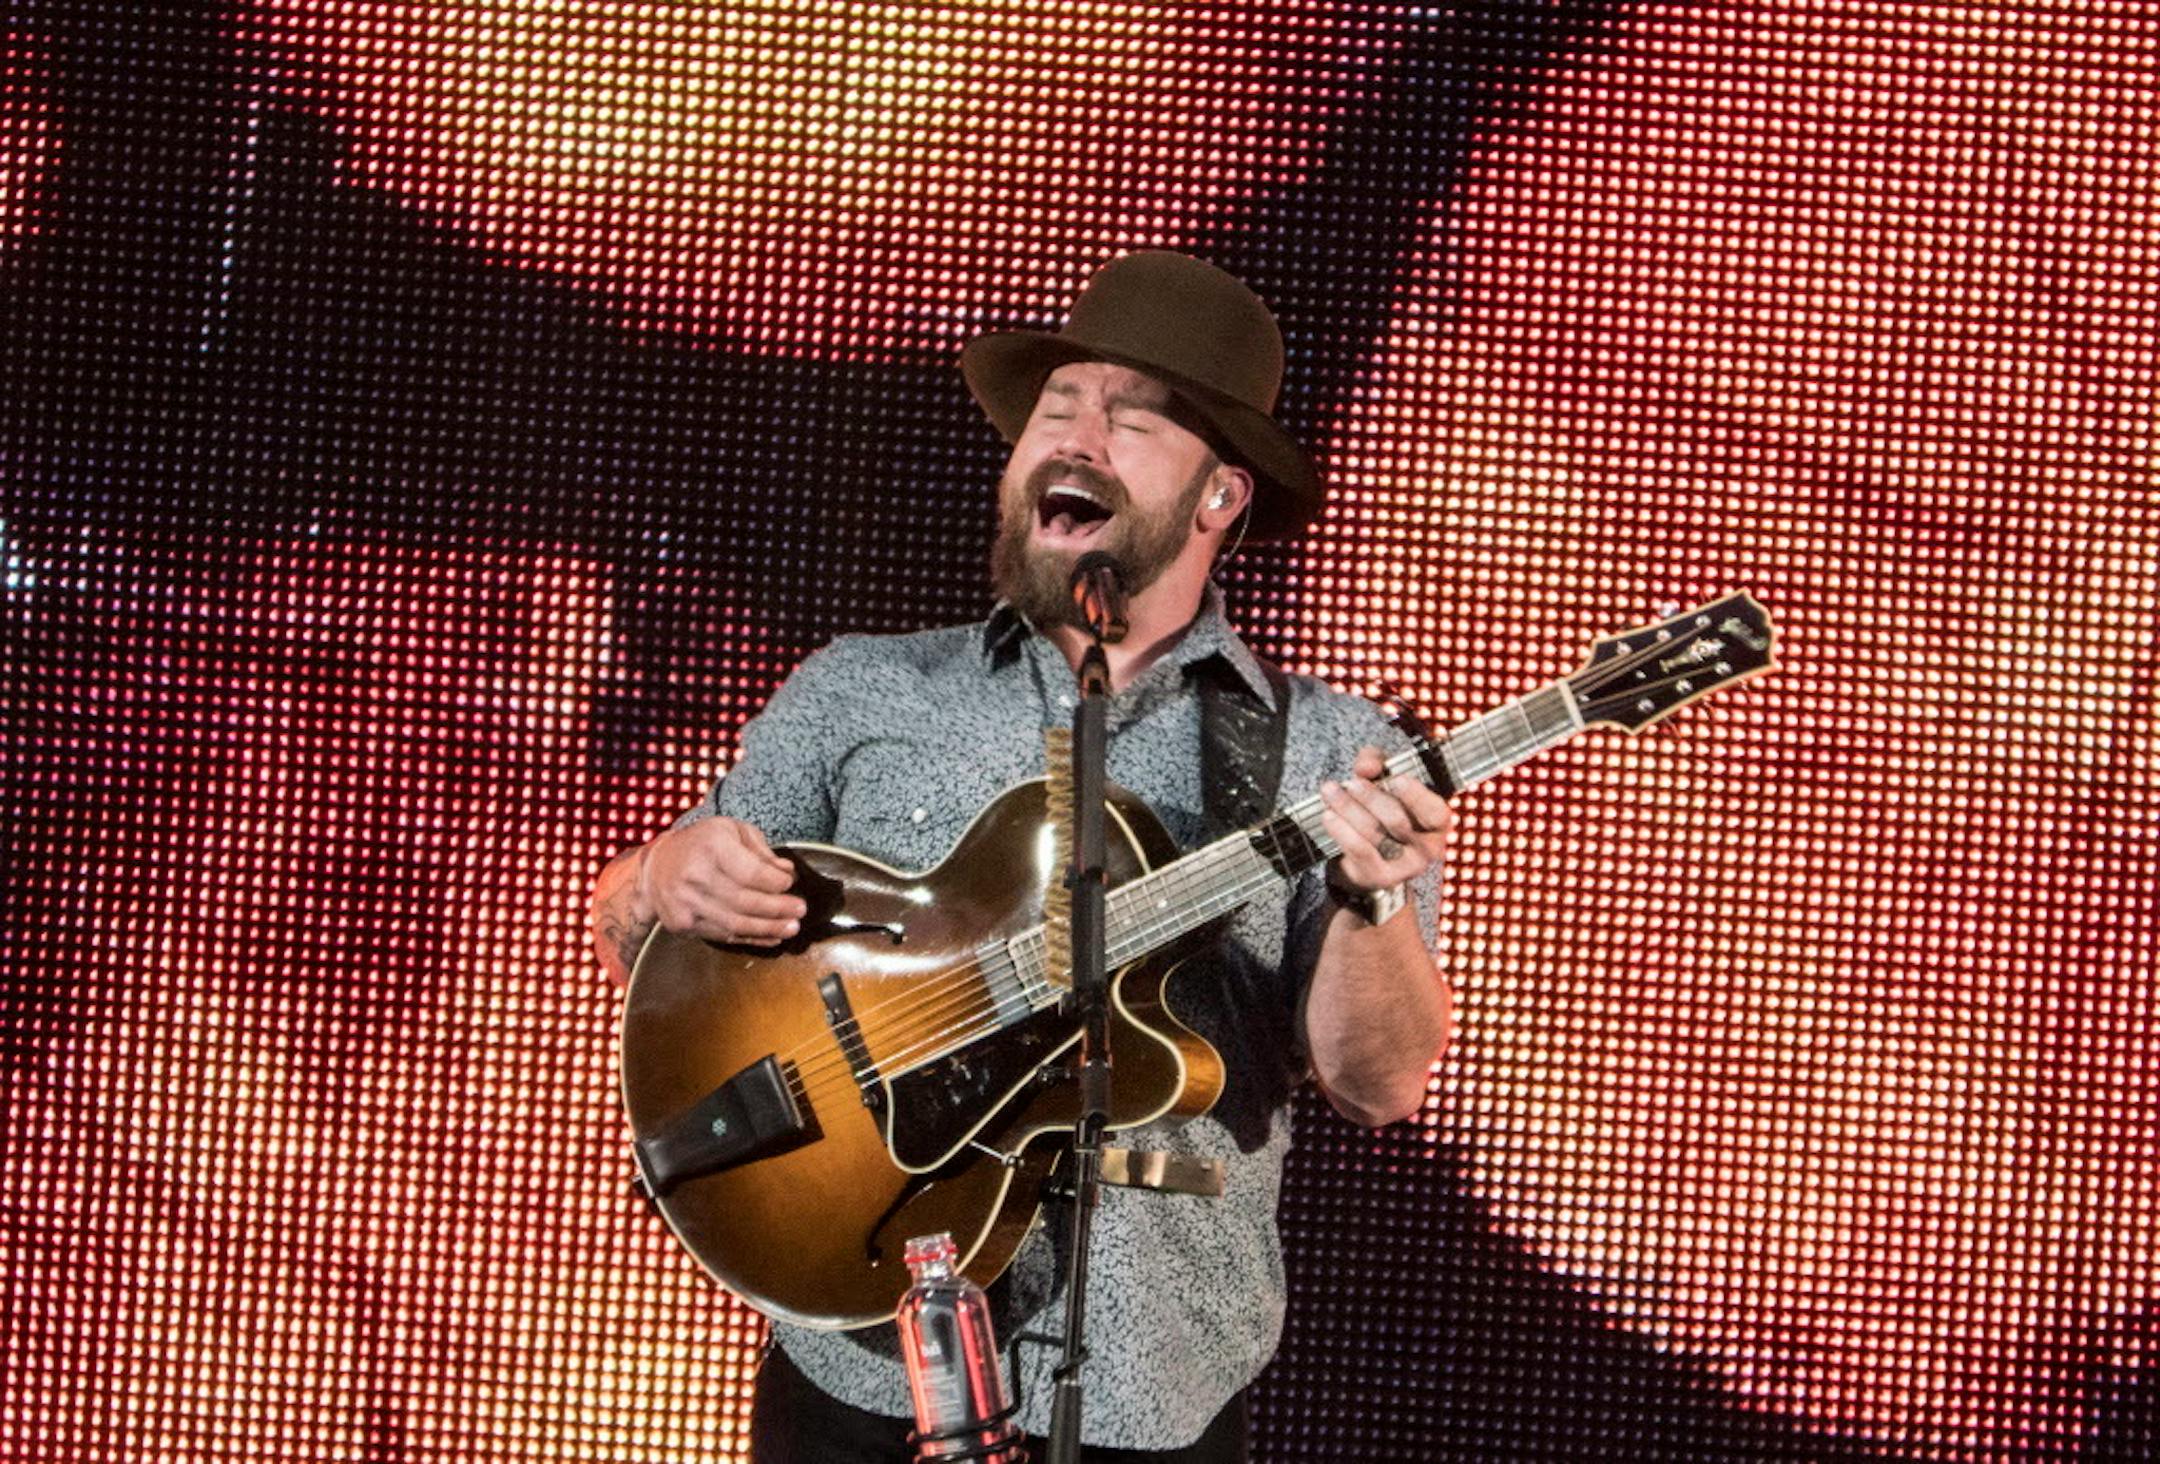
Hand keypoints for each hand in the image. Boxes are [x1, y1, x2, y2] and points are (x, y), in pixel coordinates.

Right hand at [641, 816, 806, 945]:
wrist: (655, 867)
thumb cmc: (700, 844)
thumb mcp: (730, 830)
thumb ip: (760, 850)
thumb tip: (786, 872)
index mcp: (711, 846)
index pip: (751, 873)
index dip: (776, 883)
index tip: (790, 884)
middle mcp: (696, 876)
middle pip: (745, 901)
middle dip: (778, 909)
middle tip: (800, 910)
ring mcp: (687, 903)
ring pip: (736, 923)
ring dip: (768, 928)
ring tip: (791, 928)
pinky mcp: (683, 924)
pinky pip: (723, 935)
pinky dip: (750, 938)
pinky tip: (770, 937)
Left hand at [1319, 745, 1455, 892]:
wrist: (1364, 857)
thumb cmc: (1381, 810)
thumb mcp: (1383, 778)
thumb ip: (1378, 763)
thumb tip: (1367, 767)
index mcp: (1437, 822)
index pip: (1436, 813)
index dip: (1417, 797)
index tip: (1396, 779)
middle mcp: (1427, 847)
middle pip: (1398, 821)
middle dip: (1371, 798)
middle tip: (1352, 784)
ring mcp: (1405, 865)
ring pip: (1374, 833)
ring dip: (1348, 808)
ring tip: (1330, 791)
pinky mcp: (1382, 876)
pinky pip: (1360, 851)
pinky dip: (1341, 830)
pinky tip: (1329, 815)